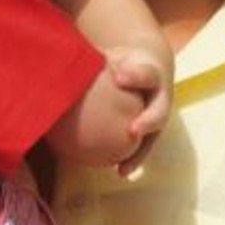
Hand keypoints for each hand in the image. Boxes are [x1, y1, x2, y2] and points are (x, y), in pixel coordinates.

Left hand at [106, 46, 173, 173]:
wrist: (151, 69)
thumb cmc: (125, 62)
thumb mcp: (115, 54)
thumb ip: (96, 57)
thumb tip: (64, 53)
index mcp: (151, 73)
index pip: (144, 73)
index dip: (134, 75)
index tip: (119, 77)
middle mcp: (160, 97)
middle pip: (159, 109)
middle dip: (147, 120)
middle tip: (133, 130)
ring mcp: (158, 116)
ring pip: (153, 137)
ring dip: (139, 152)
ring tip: (124, 167)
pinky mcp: (152, 132)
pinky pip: (144, 148)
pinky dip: (132, 160)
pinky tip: (119, 172)